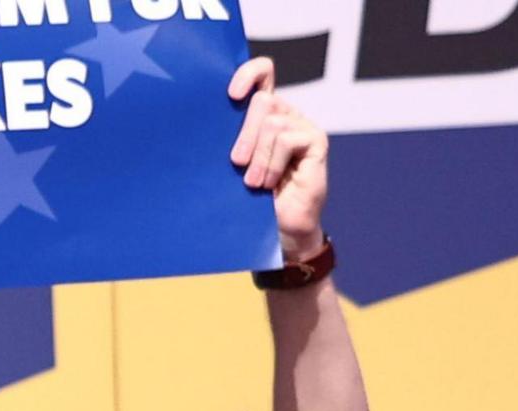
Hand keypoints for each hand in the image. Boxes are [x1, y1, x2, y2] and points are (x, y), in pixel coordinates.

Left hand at [225, 58, 329, 257]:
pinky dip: (272, 164)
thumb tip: (201, 122)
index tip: (231, 95)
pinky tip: (269, 183)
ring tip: (254, 183)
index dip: (249, 73)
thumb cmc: (250, 198)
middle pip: (262, 101)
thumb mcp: (233, 164)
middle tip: (236, 163)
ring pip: (272, 123)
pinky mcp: (316, 140)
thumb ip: (228, 140)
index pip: (263, 74)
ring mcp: (302, 125)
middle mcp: (285, 113)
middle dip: (245, 134)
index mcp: (263, 113)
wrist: (276, 230)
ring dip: (258, 158)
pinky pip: (287, 139)